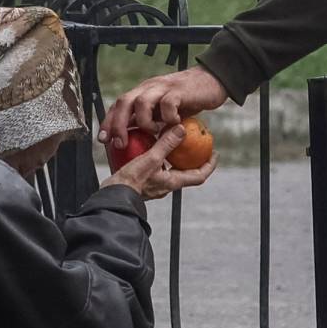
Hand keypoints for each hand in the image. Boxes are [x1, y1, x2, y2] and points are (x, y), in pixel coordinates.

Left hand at [101, 66, 227, 148]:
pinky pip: (167, 104)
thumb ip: (151, 119)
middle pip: (124, 102)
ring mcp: (163, 87)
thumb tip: (137, 140)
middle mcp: (149, 87)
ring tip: (155, 132)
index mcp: (142, 92)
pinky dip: (168, 117)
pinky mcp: (180, 91)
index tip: (103, 140)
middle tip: (121, 143)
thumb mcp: (164, 109)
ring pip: (142, 103)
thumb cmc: (187, 98)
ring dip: (144, 122)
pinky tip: (175, 124)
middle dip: (118, 124)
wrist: (212, 79)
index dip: (108, 121)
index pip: (118, 105)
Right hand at [101, 122, 215, 201]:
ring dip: (174, 158)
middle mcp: (166, 186)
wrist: (112, 197)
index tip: (214, 153)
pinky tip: (150, 148)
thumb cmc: (131, 181)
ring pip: (170, 170)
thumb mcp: (151, 159)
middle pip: (186, 172)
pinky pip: (156, 169)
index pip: (199, 175)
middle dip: (192, 159)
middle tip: (195, 145)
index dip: (209, 165)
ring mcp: (155, 186)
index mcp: (173, 182)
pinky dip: (158, 159)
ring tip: (173, 144)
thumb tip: (182, 130)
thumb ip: (166, 144)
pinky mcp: (143, 184)